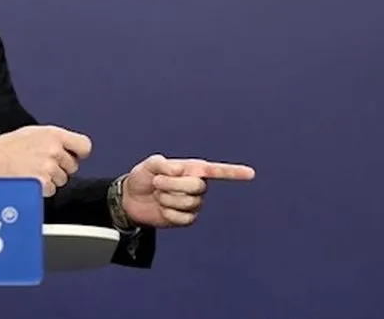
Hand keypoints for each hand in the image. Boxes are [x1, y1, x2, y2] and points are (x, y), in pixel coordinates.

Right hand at [0, 125, 91, 195]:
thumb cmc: (4, 148)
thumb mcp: (32, 133)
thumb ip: (53, 139)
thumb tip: (68, 147)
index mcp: (53, 134)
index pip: (84, 146)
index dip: (79, 153)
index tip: (75, 156)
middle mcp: (54, 150)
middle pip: (73, 166)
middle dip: (61, 168)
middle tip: (42, 165)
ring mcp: (49, 168)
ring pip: (62, 180)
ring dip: (51, 179)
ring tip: (32, 171)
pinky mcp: (42, 183)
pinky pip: (51, 190)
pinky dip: (42, 189)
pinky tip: (29, 180)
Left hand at [121, 154, 254, 227]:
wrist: (132, 199)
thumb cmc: (143, 177)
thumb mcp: (149, 165)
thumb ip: (162, 164)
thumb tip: (177, 171)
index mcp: (192, 169)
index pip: (217, 171)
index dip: (234, 173)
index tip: (251, 174)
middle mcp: (197, 186)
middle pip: (197, 187)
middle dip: (173, 185)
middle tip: (157, 182)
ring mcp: (193, 203)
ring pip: (189, 203)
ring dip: (167, 198)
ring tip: (158, 194)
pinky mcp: (186, 219)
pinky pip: (183, 218)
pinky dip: (168, 213)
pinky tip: (161, 208)